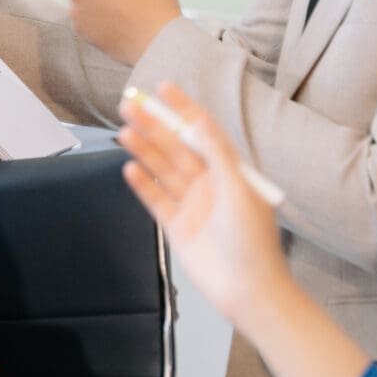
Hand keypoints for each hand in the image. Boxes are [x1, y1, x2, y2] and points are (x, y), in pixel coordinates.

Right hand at [118, 82, 286, 317]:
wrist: (248, 289)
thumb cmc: (253, 240)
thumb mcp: (238, 189)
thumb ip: (216, 153)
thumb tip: (198, 120)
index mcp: (230, 171)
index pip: (203, 132)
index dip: (183, 108)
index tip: (164, 87)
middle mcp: (210, 184)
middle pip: (176, 147)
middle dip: (154, 125)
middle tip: (130, 103)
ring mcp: (193, 205)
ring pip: (163, 170)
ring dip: (144, 149)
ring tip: (124, 129)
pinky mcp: (177, 227)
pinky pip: (156, 199)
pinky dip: (142, 184)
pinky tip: (129, 167)